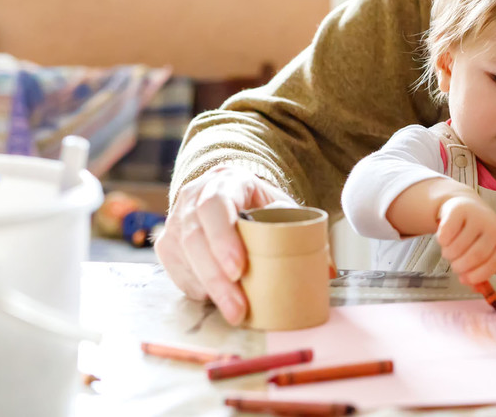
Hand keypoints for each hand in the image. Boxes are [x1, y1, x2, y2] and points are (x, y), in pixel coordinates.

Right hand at [154, 165, 294, 324]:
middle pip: (195, 238)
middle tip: (238, 307)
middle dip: (216, 278)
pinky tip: (216, 301)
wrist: (230, 194)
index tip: (239, 269)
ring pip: (183, 259)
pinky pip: (177, 273)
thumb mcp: (281, 207)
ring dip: (208, 289)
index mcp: (225, 182)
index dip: (223, 238)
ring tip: (234, 312)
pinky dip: (198, 290)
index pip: (215, 206)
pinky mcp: (167, 246)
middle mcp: (192, 199)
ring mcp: (175, 221)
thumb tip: (327, 271)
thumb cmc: (259, 205)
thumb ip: (301, 231)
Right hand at [435, 195, 495, 285]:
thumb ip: (479, 270)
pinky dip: (442, 241)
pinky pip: (446, 234)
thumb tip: (475, 290)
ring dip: (449, 254)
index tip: (464, 280)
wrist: (465, 205)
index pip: (492, 264)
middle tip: (454, 266)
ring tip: (449, 251)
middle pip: (476, 256)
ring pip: (458, 246)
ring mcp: (477, 217)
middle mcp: (493, 227)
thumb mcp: (482, 251)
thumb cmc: (475, 235)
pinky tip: (444, 239)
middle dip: (460, 266)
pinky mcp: (459, 210)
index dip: (477, 275)